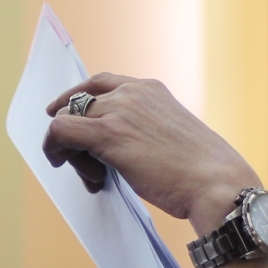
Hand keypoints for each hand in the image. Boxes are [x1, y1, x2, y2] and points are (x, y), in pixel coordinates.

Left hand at [45, 74, 261, 236]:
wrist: (215, 184)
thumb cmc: (201, 173)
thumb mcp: (171, 139)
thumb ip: (143, 132)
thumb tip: (114, 150)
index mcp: (150, 89)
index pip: (100, 84)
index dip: (76, 101)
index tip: (64, 116)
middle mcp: (132, 92)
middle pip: (80, 104)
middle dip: (76, 136)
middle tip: (89, 168)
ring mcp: (119, 110)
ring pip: (68, 119)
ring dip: (70, 150)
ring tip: (94, 178)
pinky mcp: (107, 133)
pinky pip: (60, 130)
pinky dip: (52, 147)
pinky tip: (59, 162)